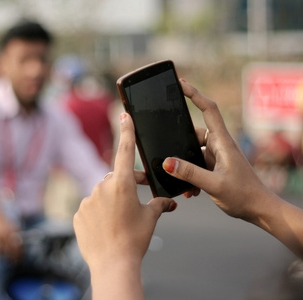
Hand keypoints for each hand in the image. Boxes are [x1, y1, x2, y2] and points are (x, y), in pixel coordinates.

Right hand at [0, 196, 21, 260]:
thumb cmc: (1, 217)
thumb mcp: (10, 224)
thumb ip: (15, 232)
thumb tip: (19, 243)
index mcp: (15, 229)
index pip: (20, 245)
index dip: (20, 253)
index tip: (20, 259)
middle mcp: (8, 233)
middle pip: (12, 250)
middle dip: (13, 258)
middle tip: (14, 263)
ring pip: (3, 251)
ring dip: (4, 255)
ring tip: (5, 259)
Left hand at [73, 113, 176, 270]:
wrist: (112, 263)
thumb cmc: (134, 240)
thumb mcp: (150, 219)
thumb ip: (159, 205)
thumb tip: (169, 202)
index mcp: (122, 184)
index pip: (125, 150)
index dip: (126, 131)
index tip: (123, 114)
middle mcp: (102, 187)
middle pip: (115, 178)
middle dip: (124, 185)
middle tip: (134, 201)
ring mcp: (88, 200)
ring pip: (101, 193)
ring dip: (110, 201)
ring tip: (119, 220)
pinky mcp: (79, 213)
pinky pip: (90, 207)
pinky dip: (98, 213)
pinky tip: (106, 227)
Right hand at [162, 79, 269, 220]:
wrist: (260, 210)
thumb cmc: (244, 195)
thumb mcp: (214, 184)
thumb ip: (189, 173)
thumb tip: (167, 162)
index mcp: (223, 142)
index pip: (208, 110)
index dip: (194, 94)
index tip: (180, 83)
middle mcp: (219, 145)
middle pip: (193, 133)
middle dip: (179, 141)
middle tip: (164, 143)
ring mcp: (217, 156)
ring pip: (192, 151)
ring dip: (184, 165)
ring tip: (180, 180)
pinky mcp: (214, 167)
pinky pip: (196, 165)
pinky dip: (189, 175)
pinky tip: (189, 191)